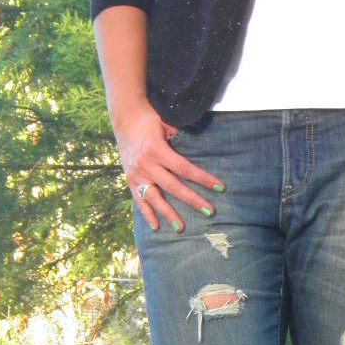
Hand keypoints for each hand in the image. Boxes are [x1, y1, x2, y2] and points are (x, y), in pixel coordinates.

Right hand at [114, 101, 224, 231]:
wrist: (124, 117)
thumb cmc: (150, 118)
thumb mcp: (167, 122)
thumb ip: (181, 137)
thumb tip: (202, 147)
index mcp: (156, 149)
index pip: (184, 168)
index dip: (203, 178)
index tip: (220, 187)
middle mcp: (146, 165)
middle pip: (173, 187)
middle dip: (193, 200)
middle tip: (210, 212)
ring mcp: (136, 174)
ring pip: (155, 198)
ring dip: (168, 213)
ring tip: (181, 227)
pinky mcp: (130, 179)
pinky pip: (139, 200)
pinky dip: (147, 214)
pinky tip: (156, 227)